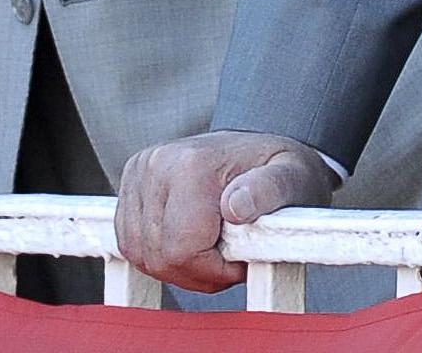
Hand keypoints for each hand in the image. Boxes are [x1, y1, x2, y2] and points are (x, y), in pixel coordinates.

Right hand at [115, 131, 336, 292]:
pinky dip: (160, 255)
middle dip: (198, 271)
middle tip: (231, 258)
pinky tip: (191, 242)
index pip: (182, 250)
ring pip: (142, 255)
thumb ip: (269, 190)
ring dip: (179, 266)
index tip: (240, 262)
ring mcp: (138, 174)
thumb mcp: (291, 177)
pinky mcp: (129, 187)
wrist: (262, 150)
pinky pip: (132, 245)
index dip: (213, 271)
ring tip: (215, 249)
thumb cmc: (281, 169)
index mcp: (192, 163)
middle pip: (159, 257)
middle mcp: (157, 164)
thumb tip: (237, 206)